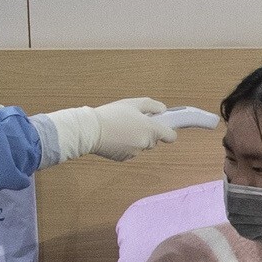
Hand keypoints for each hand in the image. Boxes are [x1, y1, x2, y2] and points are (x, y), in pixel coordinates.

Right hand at [35, 97, 176, 164]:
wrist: (90, 130)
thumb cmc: (111, 115)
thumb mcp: (132, 103)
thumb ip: (152, 105)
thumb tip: (162, 110)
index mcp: (150, 130)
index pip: (171, 136)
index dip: (168, 131)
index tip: (162, 126)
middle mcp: (145, 143)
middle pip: (154, 141)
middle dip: (147, 133)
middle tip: (134, 122)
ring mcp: (134, 152)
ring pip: (140, 146)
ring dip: (135, 139)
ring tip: (121, 127)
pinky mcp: (124, 158)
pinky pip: (129, 151)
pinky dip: (125, 145)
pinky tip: (115, 136)